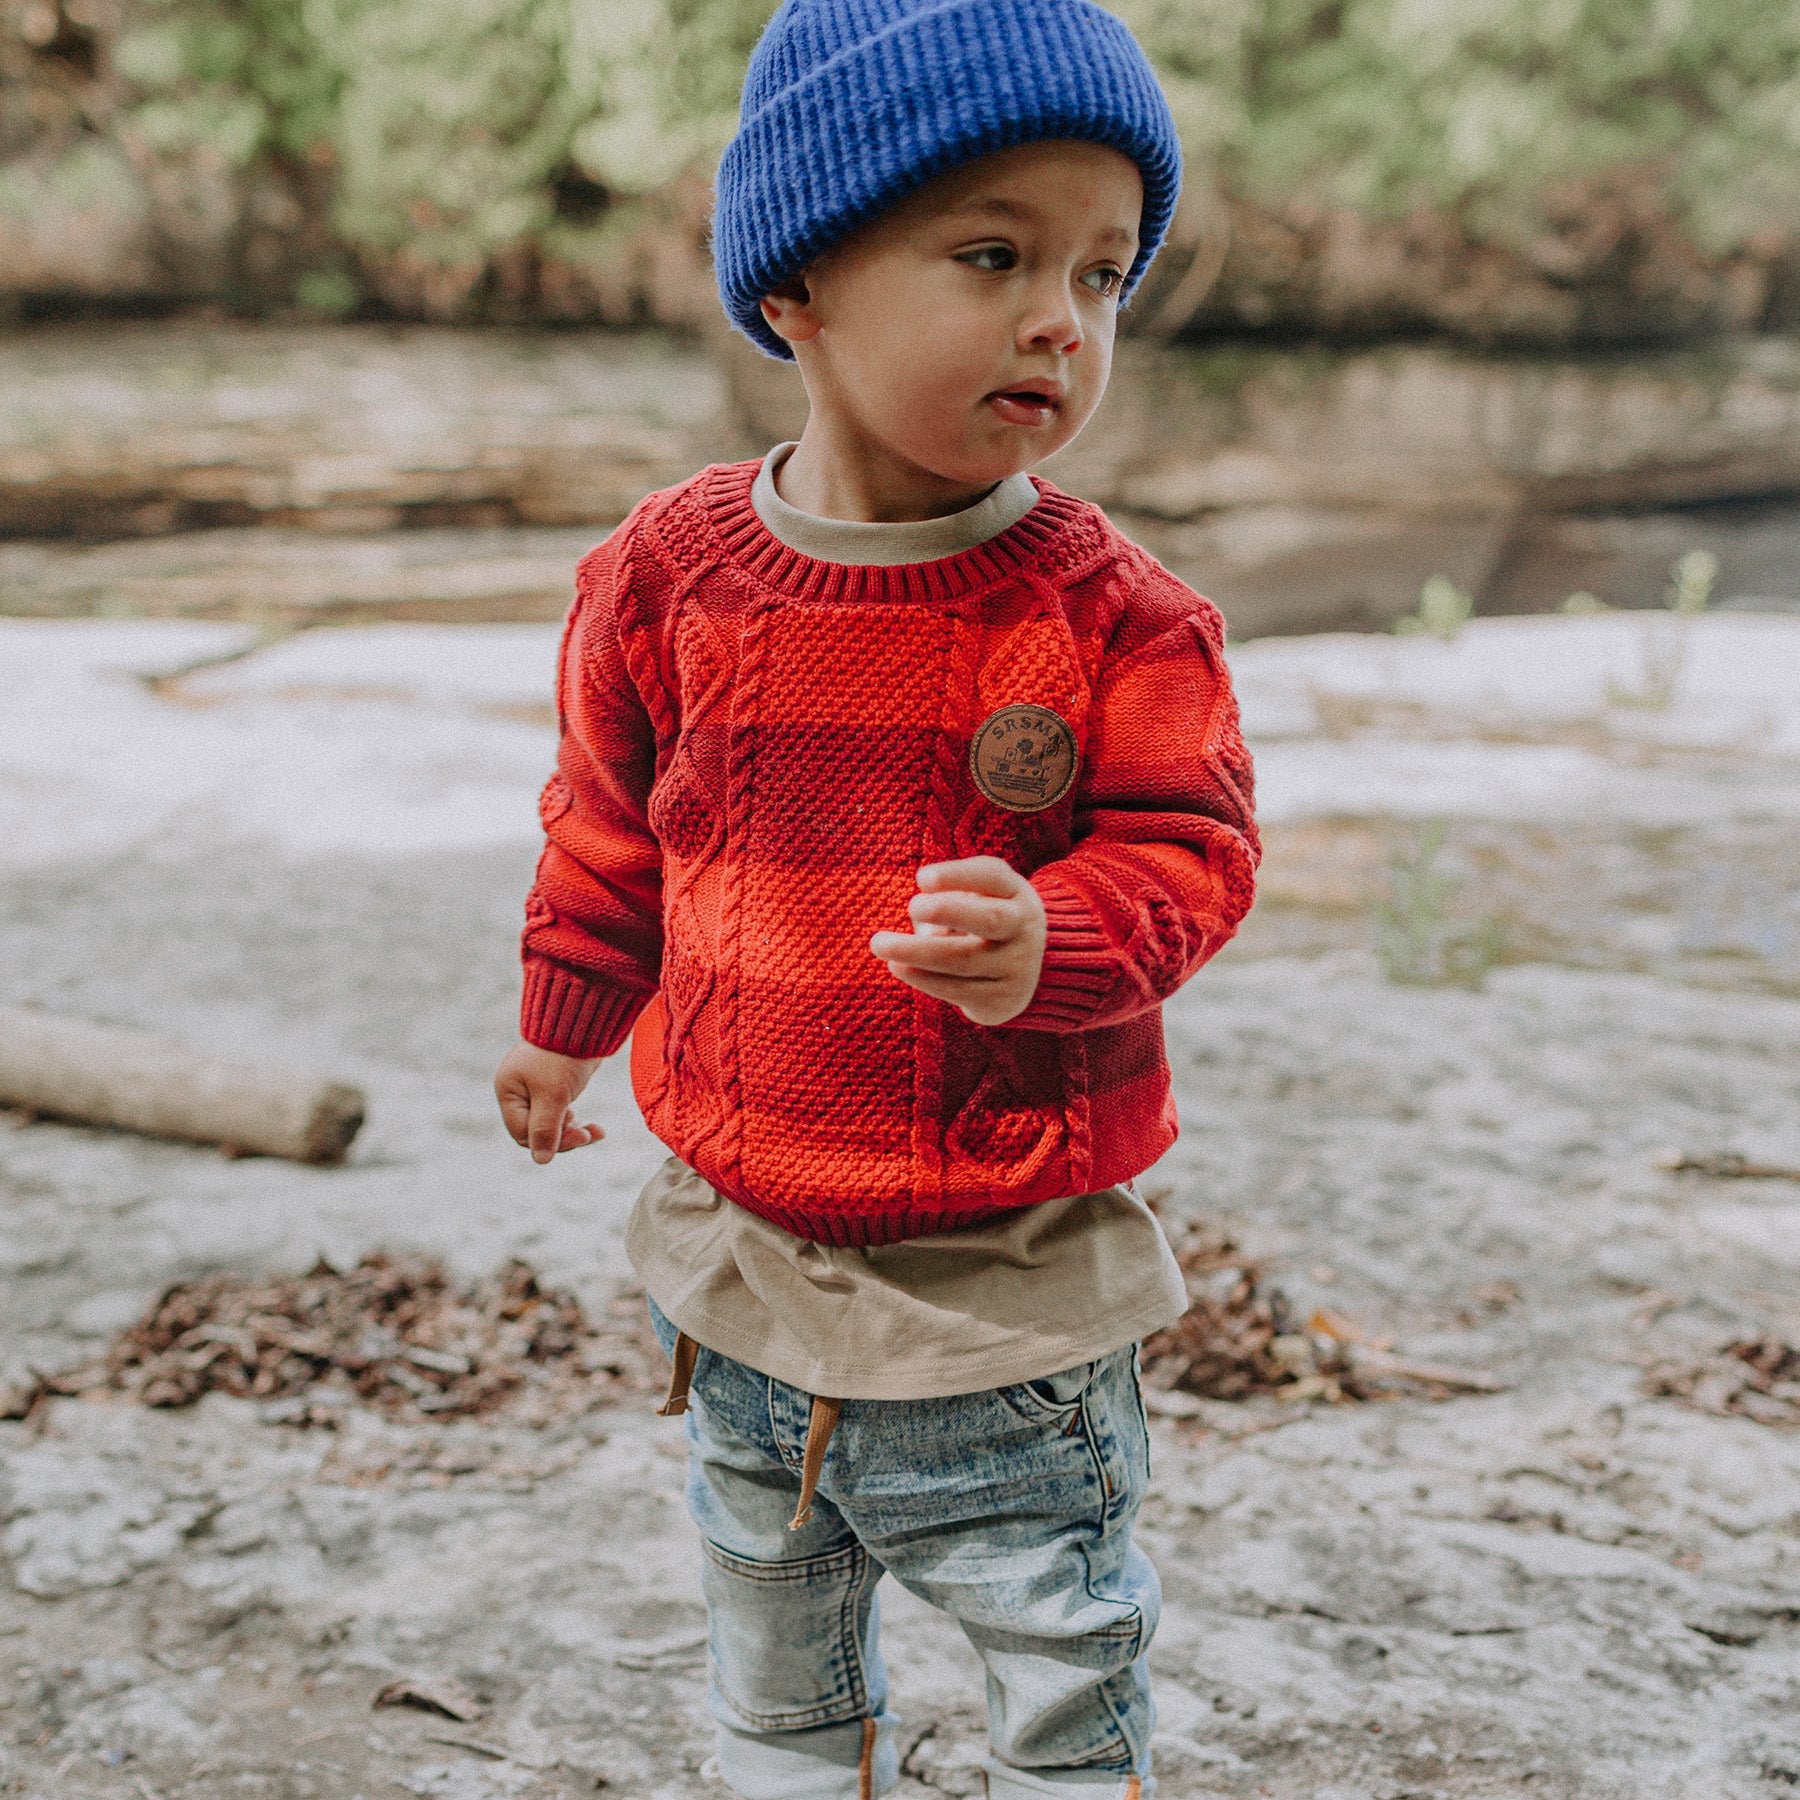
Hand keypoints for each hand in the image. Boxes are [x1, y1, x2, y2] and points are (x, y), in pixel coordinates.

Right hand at [494, 1041, 604, 1163]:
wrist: (586, 1019)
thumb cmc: (563, 1055)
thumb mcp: (553, 1095)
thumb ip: (546, 1129)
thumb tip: (541, 1160)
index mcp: (508, 1090)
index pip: (523, 1133)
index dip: (548, 1141)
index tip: (578, 1137)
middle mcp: (519, 1090)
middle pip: (536, 1131)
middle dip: (563, 1137)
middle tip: (589, 1135)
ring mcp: (537, 1087)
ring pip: (551, 1124)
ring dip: (574, 1131)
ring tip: (596, 1132)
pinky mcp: (556, 1085)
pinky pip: (562, 1113)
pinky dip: (577, 1121)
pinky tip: (595, 1127)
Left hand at [869, 857, 1046, 1025]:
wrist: (1021, 971)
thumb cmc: (985, 919)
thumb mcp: (980, 896)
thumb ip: (952, 895)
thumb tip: (921, 919)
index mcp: (1017, 894)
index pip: (993, 876)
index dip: (957, 875)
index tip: (921, 878)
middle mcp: (1025, 930)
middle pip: (990, 918)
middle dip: (947, 910)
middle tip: (911, 906)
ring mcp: (1017, 968)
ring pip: (963, 960)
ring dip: (916, 952)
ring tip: (880, 944)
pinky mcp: (1002, 1000)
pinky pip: (957, 990)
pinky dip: (923, 978)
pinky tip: (897, 966)